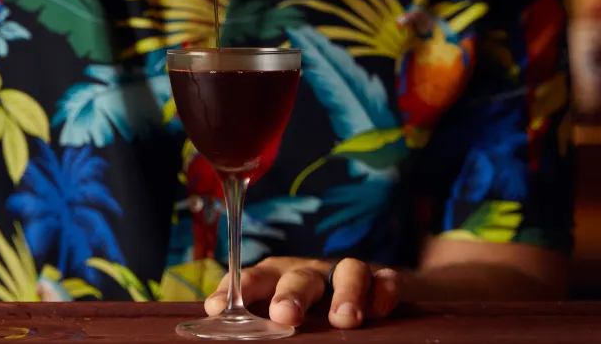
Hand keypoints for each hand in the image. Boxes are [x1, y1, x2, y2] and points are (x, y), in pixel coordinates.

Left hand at [204, 257, 400, 329]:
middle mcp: (310, 272)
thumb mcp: (284, 313)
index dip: (234, 289)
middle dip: (290, 294)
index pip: (253, 279)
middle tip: (284, 315)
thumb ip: (260, 324)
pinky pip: (386, 279)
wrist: (367, 293)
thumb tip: (224, 330)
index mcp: (278, 278)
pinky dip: (383, 290)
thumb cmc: (312, 309)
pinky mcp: (383, 281)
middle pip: (298, 276)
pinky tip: (380, 308)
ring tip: (344, 320)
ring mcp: (346, 275)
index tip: (214, 306)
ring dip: (345, 293)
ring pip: (347, 270)